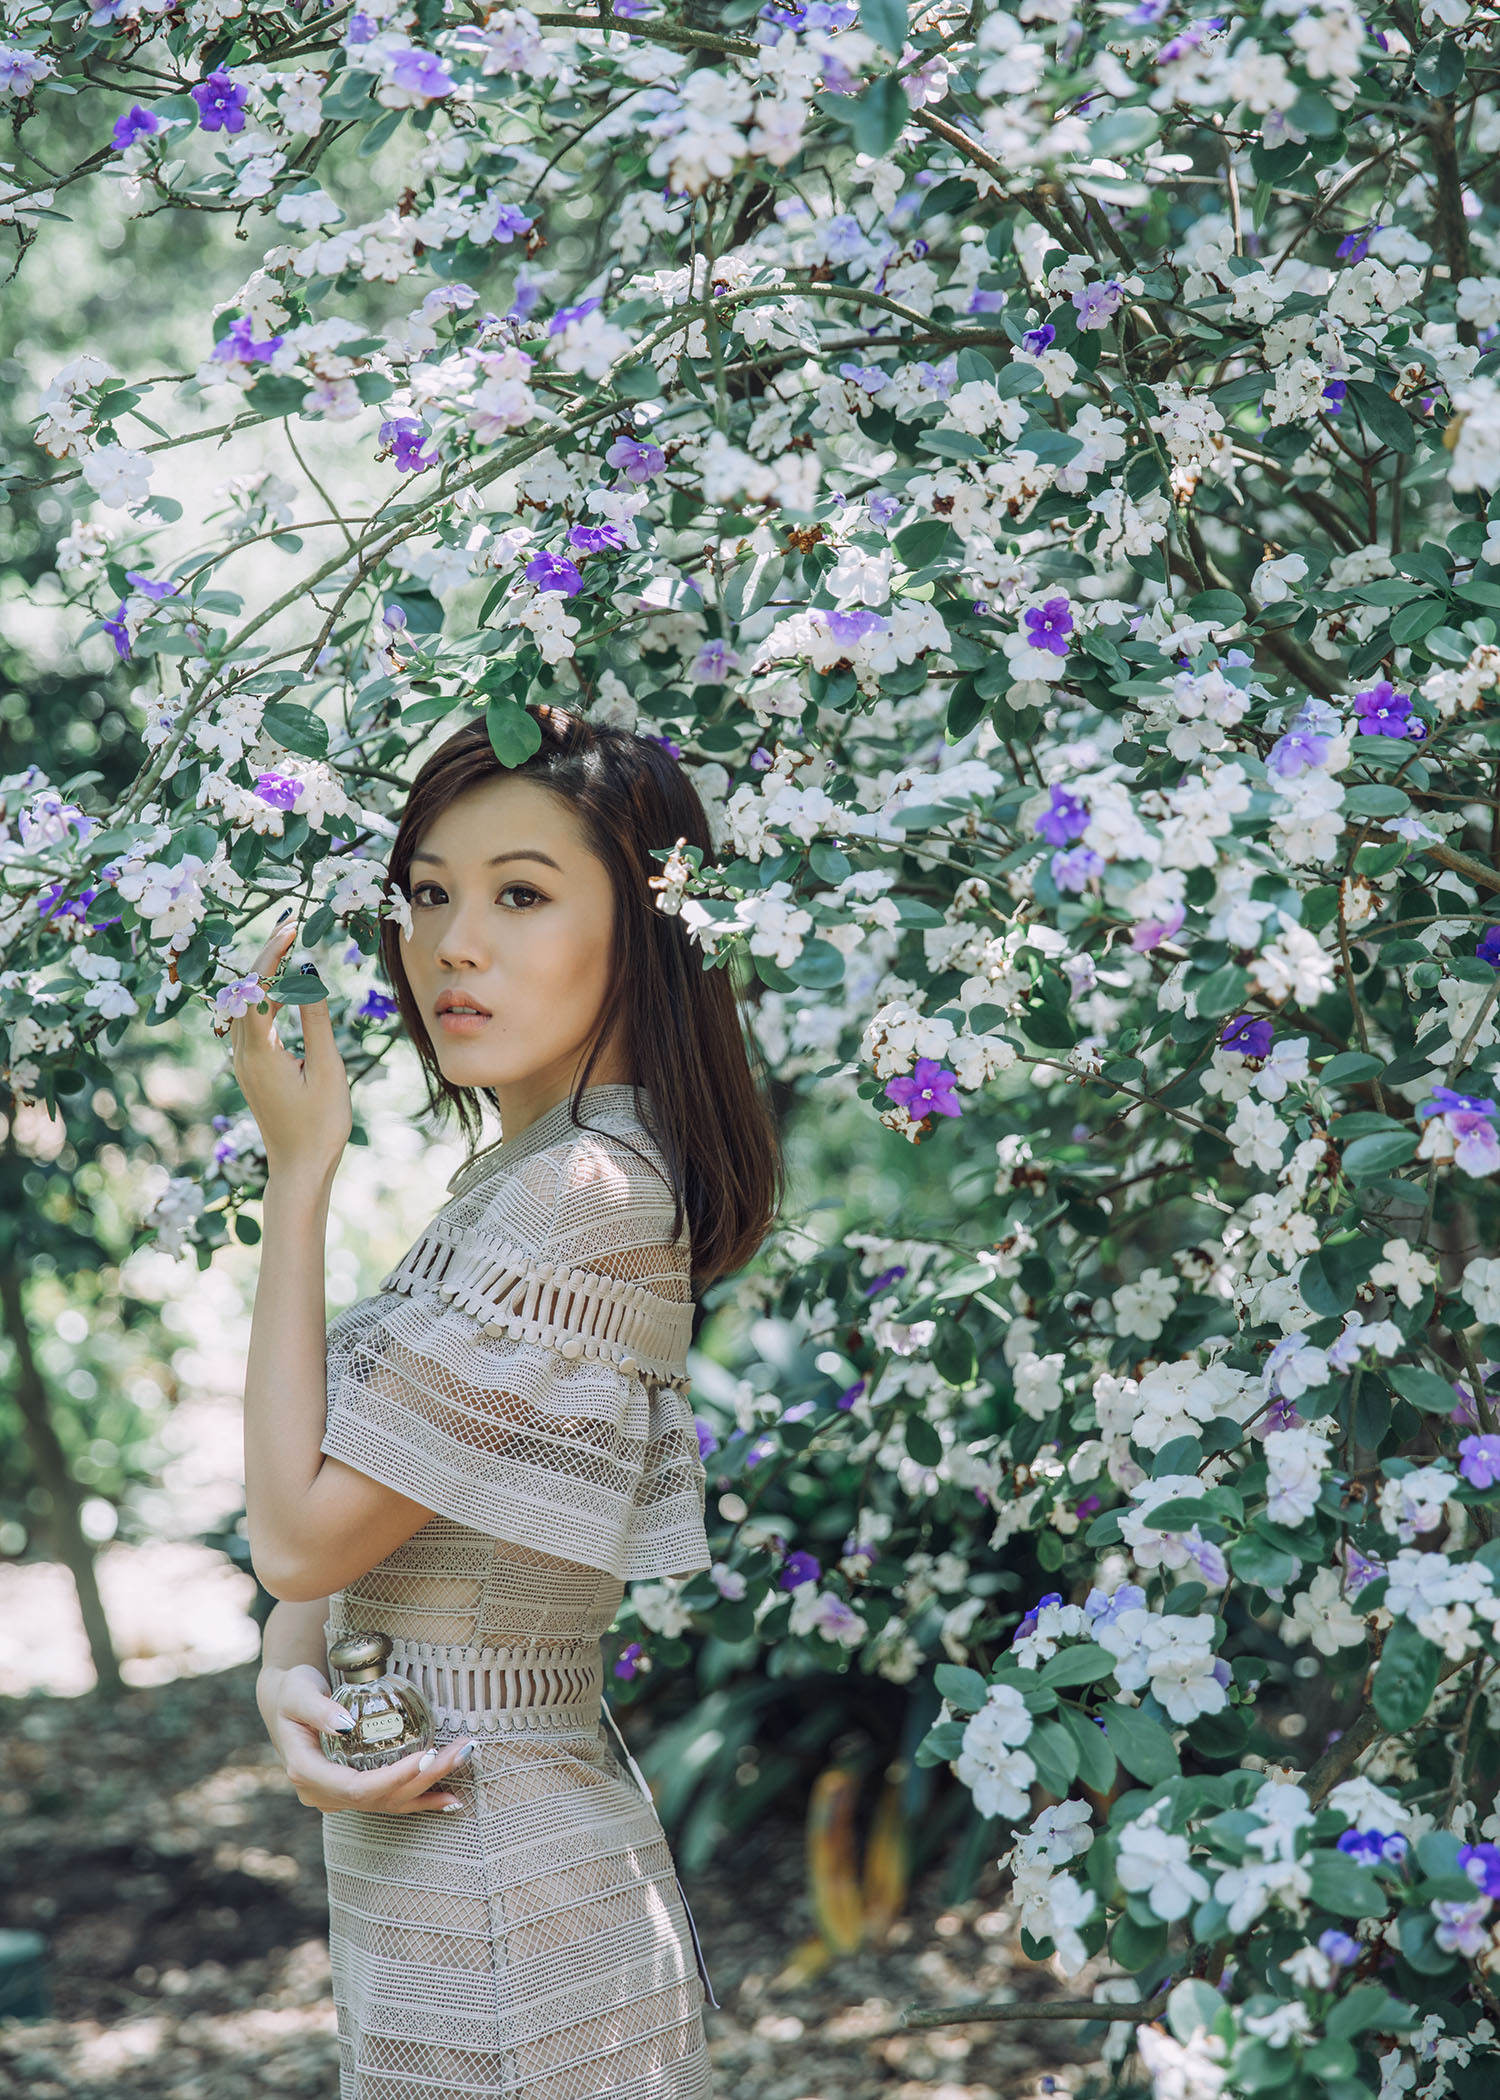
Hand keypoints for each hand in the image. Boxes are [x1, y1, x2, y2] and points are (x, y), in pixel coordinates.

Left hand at [230, 918, 351, 1185]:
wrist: (299, 1168)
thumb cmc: (320, 1125)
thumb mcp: (326, 1069)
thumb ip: (316, 1020)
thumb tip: (308, 976)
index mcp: (259, 1053)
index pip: (259, 989)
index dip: (273, 955)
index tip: (292, 929)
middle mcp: (243, 1054)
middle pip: (246, 991)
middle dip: (267, 956)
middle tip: (290, 927)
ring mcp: (244, 1062)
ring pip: (247, 1006)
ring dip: (266, 975)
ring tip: (288, 947)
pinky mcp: (252, 1069)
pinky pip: (252, 1022)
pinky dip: (267, 998)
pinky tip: (285, 989)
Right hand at [268, 1665, 475, 1815]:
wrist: (284, 1701)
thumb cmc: (292, 1691)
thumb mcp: (298, 1693)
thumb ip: (319, 1709)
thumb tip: (345, 1726)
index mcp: (306, 1772)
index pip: (357, 1787)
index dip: (393, 1777)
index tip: (426, 1756)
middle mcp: (322, 1793)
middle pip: (379, 1797)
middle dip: (422, 1777)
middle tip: (458, 1752)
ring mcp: (337, 1797)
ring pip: (388, 1801)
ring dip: (428, 1786)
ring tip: (461, 1760)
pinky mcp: (351, 1791)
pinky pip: (388, 1801)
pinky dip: (419, 1799)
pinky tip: (449, 1799)